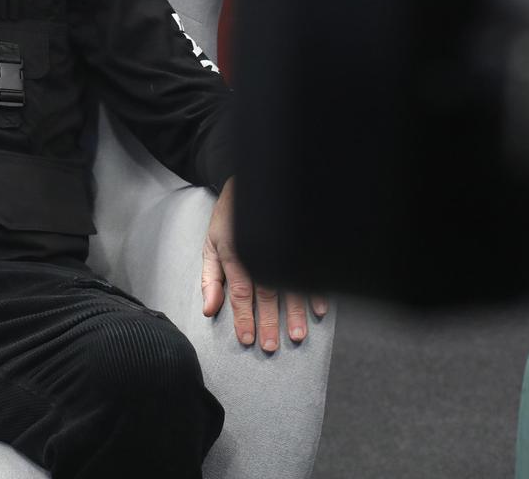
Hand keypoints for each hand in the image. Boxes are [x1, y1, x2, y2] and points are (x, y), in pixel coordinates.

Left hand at [201, 177, 327, 351]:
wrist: (249, 181)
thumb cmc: (229, 218)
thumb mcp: (211, 245)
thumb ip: (210, 279)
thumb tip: (208, 311)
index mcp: (235, 253)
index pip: (240, 293)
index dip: (243, 318)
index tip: (248, 340)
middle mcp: (259, 251)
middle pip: (266, 293)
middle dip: (270, 322)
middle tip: (272, 347)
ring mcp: (281, 246)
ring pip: (290, 284)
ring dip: (295, 313)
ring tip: (298, 335)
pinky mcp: (297, 242)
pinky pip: (308, 269)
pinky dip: (315, 290)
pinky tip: (319, 309)